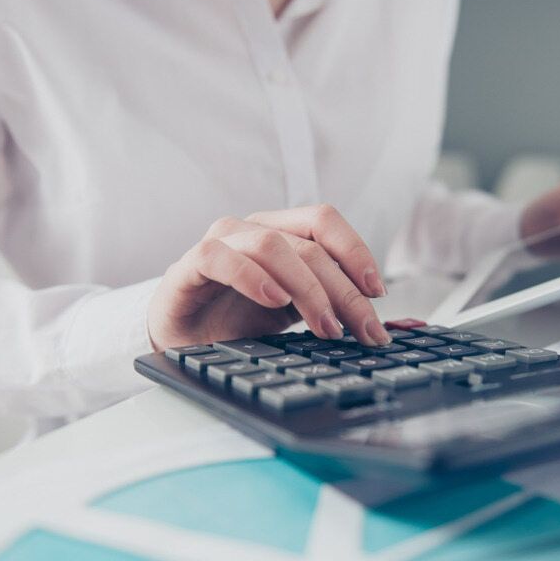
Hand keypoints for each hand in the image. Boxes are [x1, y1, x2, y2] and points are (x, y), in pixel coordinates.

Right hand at [147, 204, 391, 349]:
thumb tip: (372, 322)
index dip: (356, 251)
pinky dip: (251, 276)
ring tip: (326, 328)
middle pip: (309, 244)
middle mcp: (252, 229)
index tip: (378, 292)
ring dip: (308, 289)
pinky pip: (219, 257)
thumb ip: (323, 303)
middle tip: (365, 331)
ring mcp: (220, 243)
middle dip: (345, 291)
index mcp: (279, 231)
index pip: (324, 221)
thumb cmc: (235, 321)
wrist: (181, 339)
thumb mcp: (290, 312)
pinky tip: (274, 300)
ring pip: (273, 246)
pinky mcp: (189, 265)